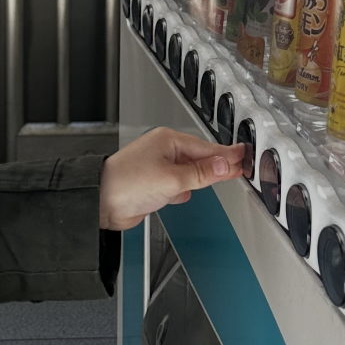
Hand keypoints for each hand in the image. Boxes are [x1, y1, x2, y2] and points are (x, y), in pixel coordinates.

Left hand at [99, 127, 245, 231]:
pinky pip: (175, 184)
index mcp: (167, 141)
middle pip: (198, 158)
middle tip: (239, 168)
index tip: (244, 157)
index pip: (206, 148)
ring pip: (188, 172)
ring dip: (201, 177)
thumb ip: (201, 174)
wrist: (100, 203)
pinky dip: (184, 188)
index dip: (226, 156)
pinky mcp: (151, 186)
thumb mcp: (172, 179)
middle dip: (217, 165)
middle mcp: (162, 152)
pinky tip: (188, 192)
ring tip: (221, 177)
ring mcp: (156, 169)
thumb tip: (224, 165)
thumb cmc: (126, 183)